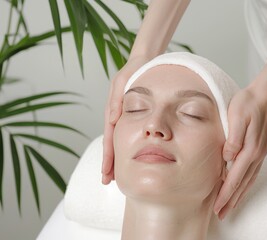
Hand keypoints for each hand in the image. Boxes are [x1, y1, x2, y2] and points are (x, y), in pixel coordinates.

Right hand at [102, 55, 150, 183]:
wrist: (144, 62)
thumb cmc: (133, 70)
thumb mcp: (123, 82)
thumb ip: (117, 100)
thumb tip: (112, 120)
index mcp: (113, 110)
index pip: (110, 138)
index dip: (108, 157)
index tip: (107, 173)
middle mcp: (116, 116)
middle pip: (112, 144)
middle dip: (109, 163)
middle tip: (108, 181)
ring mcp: (122, 117)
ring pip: (119, 141)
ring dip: (116, 158)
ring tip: (115, 175)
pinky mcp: (130, 115)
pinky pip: (127, 134)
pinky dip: (125, 147)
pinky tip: (128, 156)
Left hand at [213, 84, 266, 219]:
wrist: (263, 96)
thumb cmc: (247, 104)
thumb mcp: (236, 118)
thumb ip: (232, 140)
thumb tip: (227, 158)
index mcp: (249, 150)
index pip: (234, 178)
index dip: (225, 194)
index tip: (217, 207)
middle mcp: (256, 155)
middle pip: (241, 184)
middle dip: (230, 201)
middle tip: (221, 214)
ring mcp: (258, 154)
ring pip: (247, 181)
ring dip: (238, 195)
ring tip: (230, 206)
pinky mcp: (258, 150)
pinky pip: (251, 173)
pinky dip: (244, 184)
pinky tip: (240, 188)